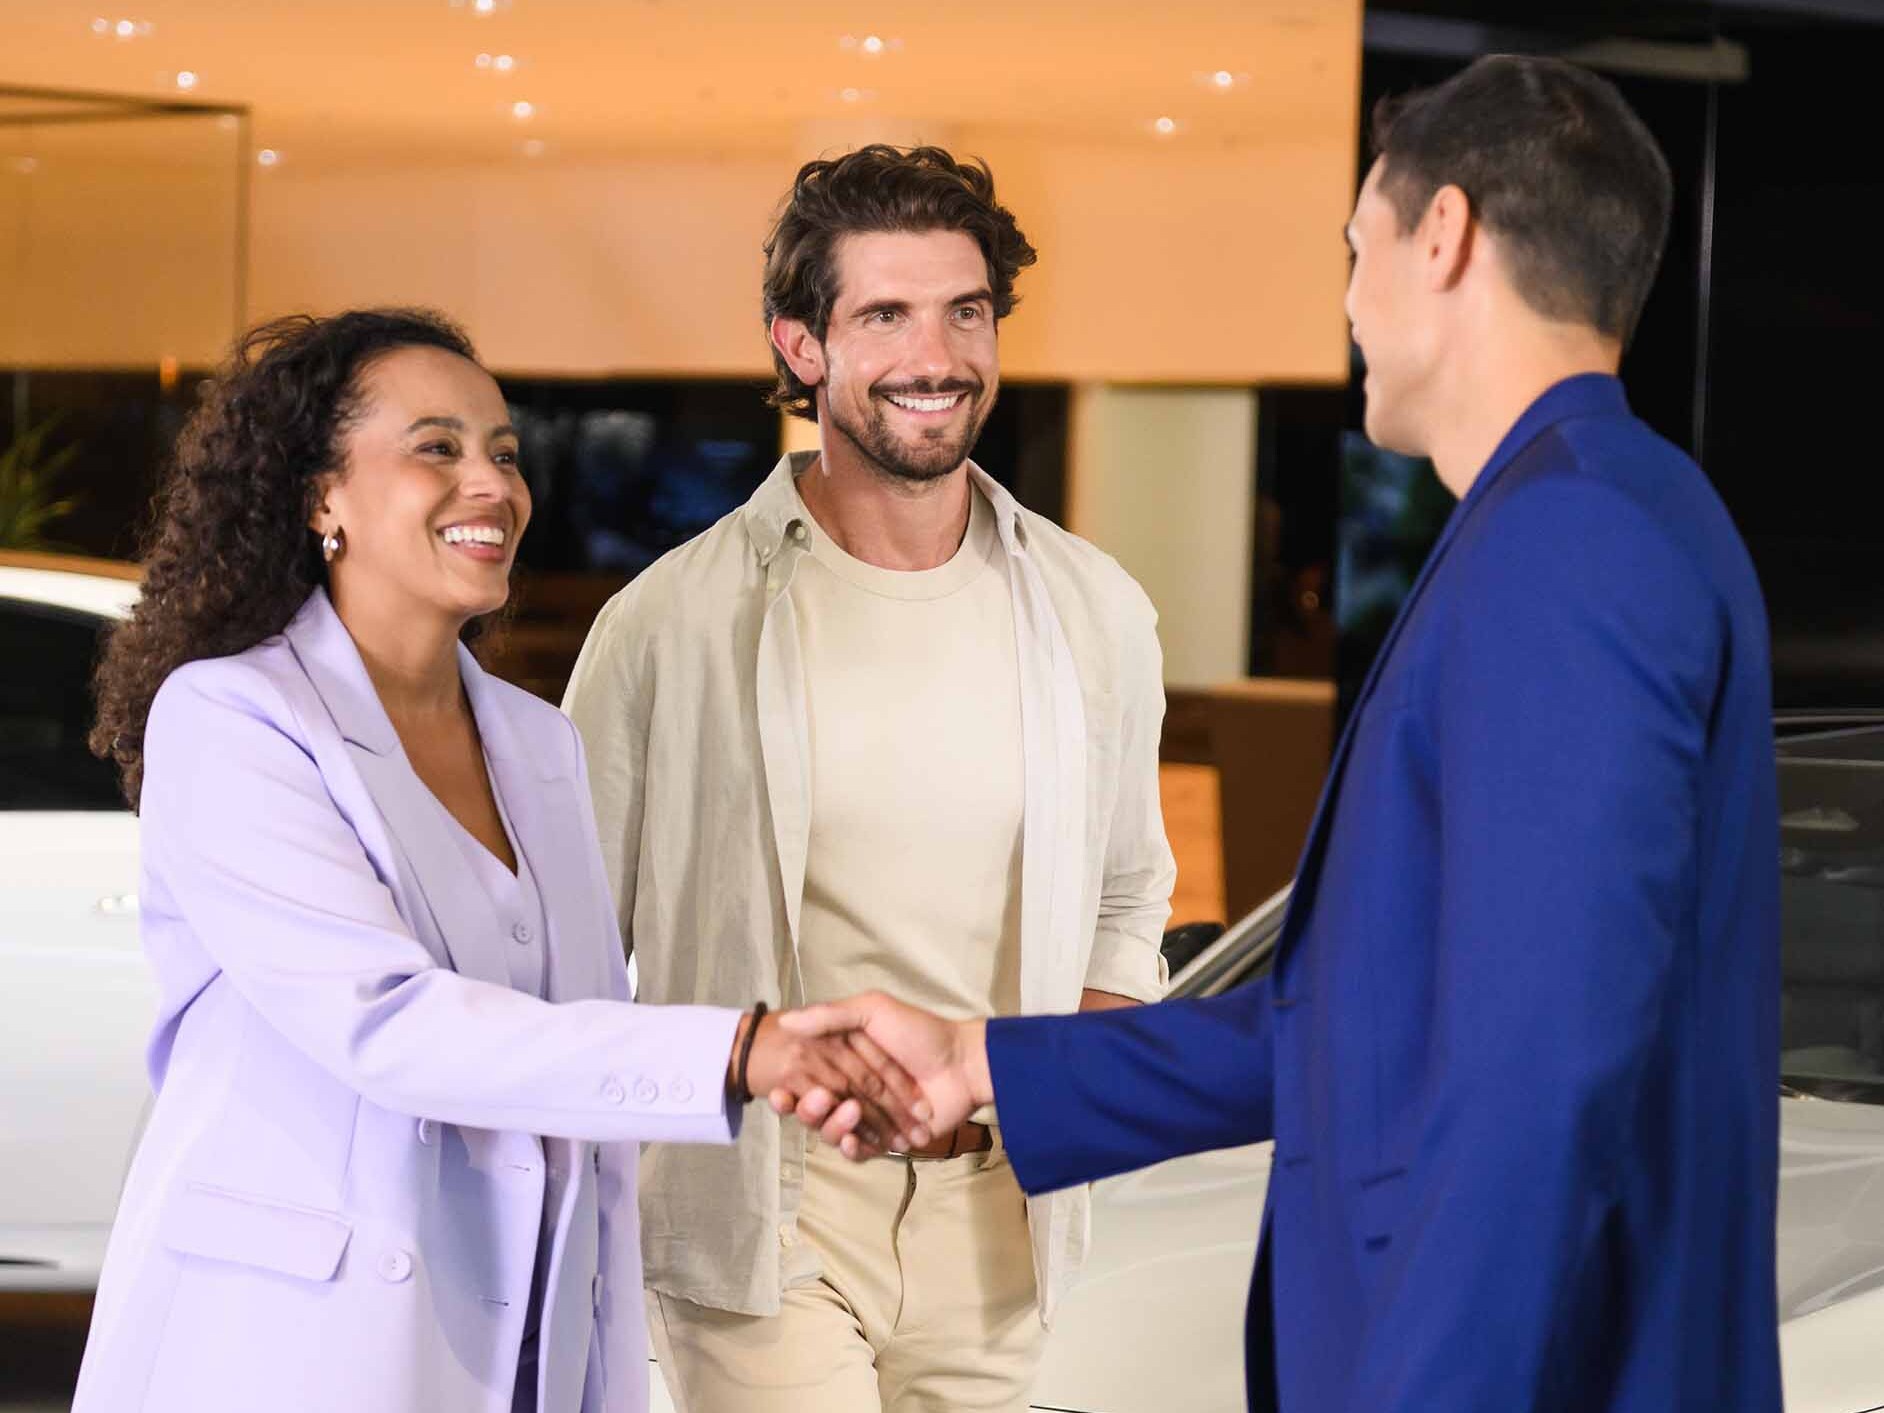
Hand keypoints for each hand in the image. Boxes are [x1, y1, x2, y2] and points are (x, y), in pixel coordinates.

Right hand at [776, 992, 991, 1159]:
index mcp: (842, 1061)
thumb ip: (831, 1015)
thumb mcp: (874, 1010)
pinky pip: (858, 1152)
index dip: (787, 1089)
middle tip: (817, 1099)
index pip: (803, 1079)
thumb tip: (786, 1020)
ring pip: (832, 1132)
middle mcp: (849, 1090)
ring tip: (849, 1111)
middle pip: (814, 1110)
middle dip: (808, 1109)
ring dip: (832, 1126)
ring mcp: (867, 1117)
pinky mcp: (885, 1140)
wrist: (963, 1064)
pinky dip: (852, 1148)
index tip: (776, 1092)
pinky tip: (852, 1140)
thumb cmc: (920, 1032)